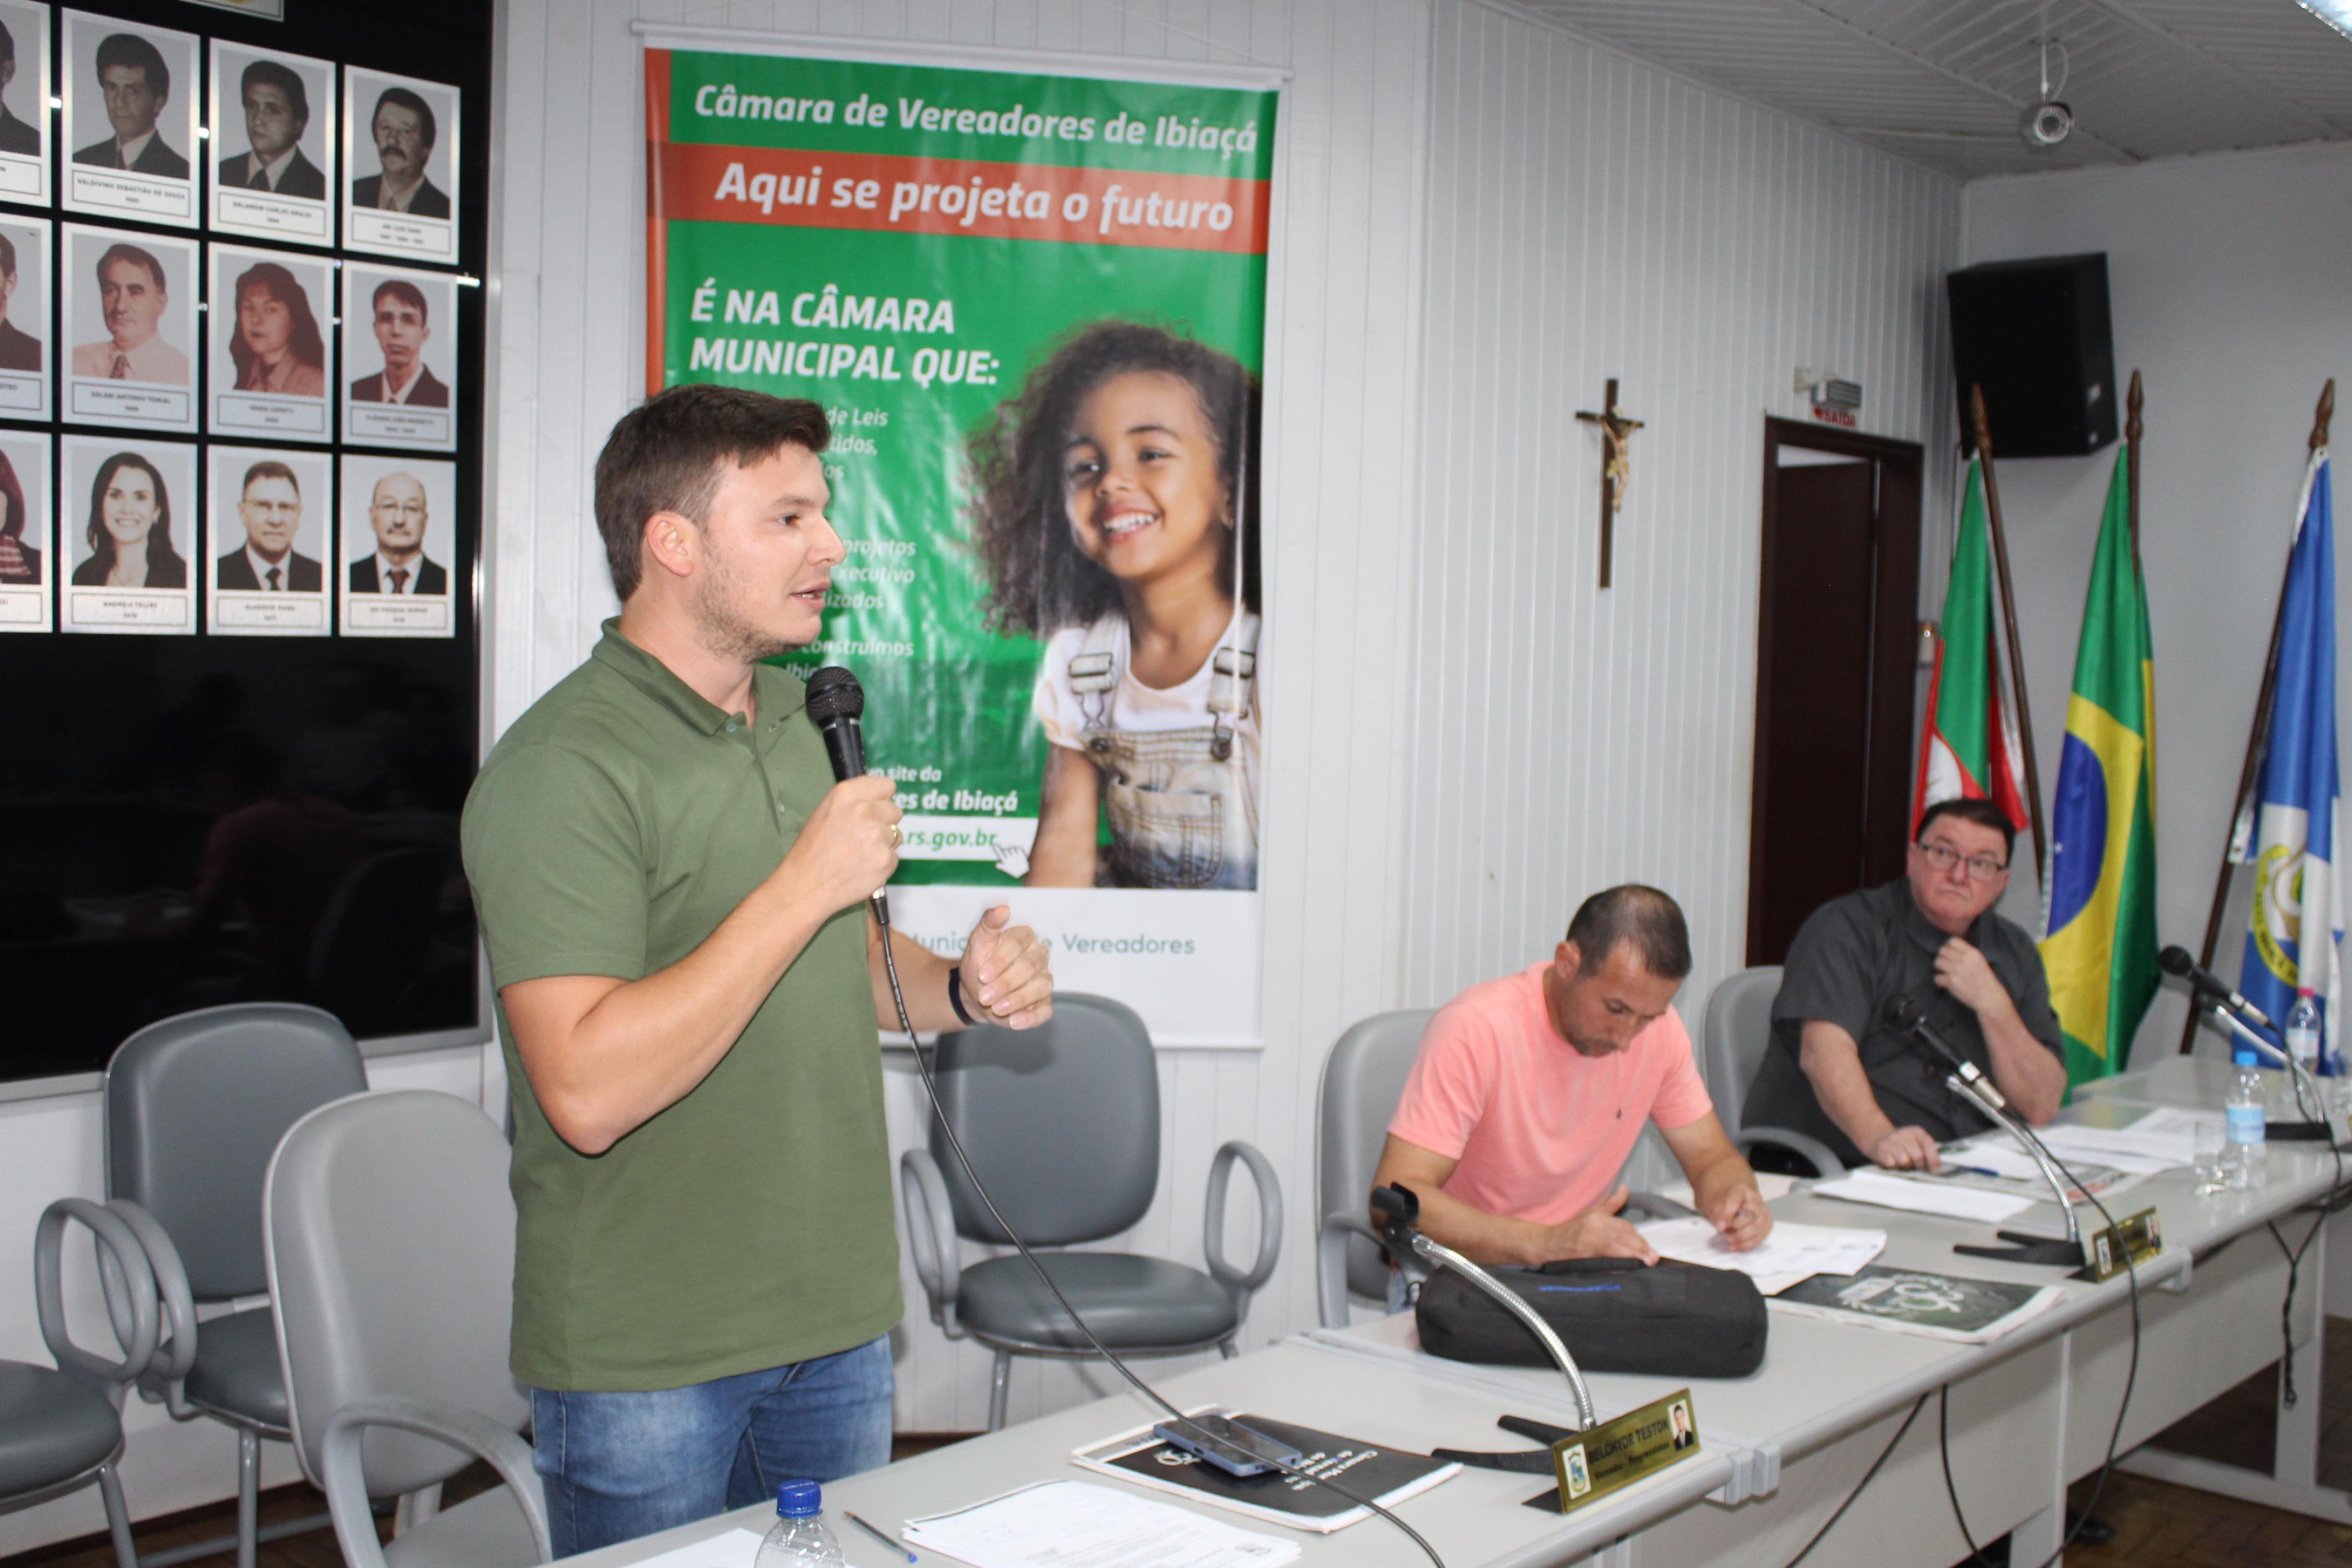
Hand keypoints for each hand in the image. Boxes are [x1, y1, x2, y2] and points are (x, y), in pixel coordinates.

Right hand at [779, 776, 900, 913]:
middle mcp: (864, 810)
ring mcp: (877, 835)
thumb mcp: (824, 812)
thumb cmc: (811, 851)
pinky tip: (862, 868)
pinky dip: (882, 864)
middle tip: (861, 837)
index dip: (881, 799)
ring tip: (858, 855)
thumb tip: (879, 799)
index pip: (886, 785)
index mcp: (846, 793)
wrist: (806, 886)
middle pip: (895, 810)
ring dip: (883, 844)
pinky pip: (893, 857)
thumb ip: (854, 802)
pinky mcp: (886, 859)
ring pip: (896, 835)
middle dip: (884, 822)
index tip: (875, 809)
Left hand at [959, 905, 1053, 1028]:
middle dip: (1006, 983)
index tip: (982, 974)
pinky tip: (1014, 1022)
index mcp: (1024, 937)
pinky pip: (1045, 1010)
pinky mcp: (1044, 1002)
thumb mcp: (977, 944)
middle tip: (985, 996)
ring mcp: (1044, 980)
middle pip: (1030, 966)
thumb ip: (988, 924)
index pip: (1018, 943)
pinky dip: (1031, 1018)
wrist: (976, 995)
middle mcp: (1039, 956)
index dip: (1001, 960)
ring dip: (1017, 1000)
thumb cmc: (978, 965)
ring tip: (997, 1009)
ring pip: (1040, 988)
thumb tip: (1003, 907)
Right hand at [1540, 1185, 1659, 1264]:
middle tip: (1653, 1259)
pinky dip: (1618, 1264)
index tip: (1650, 1250)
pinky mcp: (1583, 1256)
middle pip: (1623, 1237)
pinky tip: (1628, 1269)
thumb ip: (1611, 1203)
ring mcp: (1588, 1243)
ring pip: (1616, 1248)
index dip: (1639, 1239)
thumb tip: (1625, 1189)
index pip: (1625, 1228)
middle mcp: (1594, 1228)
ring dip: (1633, 1256)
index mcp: (1597, 1217)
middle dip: (1640, 1248)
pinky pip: (1605, 1260)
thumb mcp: (1591, 1213)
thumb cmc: (1570, 1230)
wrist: (1546, 1244)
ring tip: (1647, 1263)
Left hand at [1706, 1184, 1771, 1251]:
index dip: (1728, 1213)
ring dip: (1743, 1237)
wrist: (1734, 1206)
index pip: (1736, 1198)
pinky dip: (1747, 1245)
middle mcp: (1756, 1200)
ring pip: (1758, 1226)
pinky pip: (1760, 1237)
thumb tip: (1721, 1226)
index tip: (1719, 1226)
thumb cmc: (1724, 1204)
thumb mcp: (1715, 1205)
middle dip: (1738, 1226)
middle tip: (1725, 1233)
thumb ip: (1717, 1213)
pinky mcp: (1766, 1226)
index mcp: (1742, 1190)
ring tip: (1729, 1241)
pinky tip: (1734, 1247)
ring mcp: (1763, 1213)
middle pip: (1752, 1213)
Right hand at [1870, 1126, 1942, 1171]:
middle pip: (1918, 1156)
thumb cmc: (1902, 1144)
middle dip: (1919, 1165)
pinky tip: (1892, 1160)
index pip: (1928, 1144)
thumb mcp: (1916, 1142)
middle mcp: (1904, 1133)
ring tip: (1902, 1161)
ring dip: (1905, 1165)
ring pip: (1905, 1161)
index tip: (1935, 1170)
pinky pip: (1893, 1164)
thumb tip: (1937, 1167)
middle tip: (1916, 1165)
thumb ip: (1927, 1151)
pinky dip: (1894, 1165)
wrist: (1877, 1138)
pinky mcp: (1882, 1149)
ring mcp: (1892, 1141)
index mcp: (1916, 1131)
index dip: (1933, 1159)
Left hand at [1933, 938, 2010, 1018]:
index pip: (1953, 941)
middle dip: (1942, 956)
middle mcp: (1963, 959)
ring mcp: (1956, 970)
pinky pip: (1937, 977)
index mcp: (1972, 953)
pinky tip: (1945, 982)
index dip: (1949, 946)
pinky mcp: (1951, 982)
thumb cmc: (1985, 980)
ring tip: (1944, 972)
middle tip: (1945, 963)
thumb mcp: (1980, 961)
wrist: (1989, 997)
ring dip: (1939, 967)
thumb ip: (1967, 954)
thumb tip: (1950, 949)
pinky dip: (1940, 981)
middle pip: (1942, 950)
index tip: (1949, 952)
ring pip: (1937, 962)